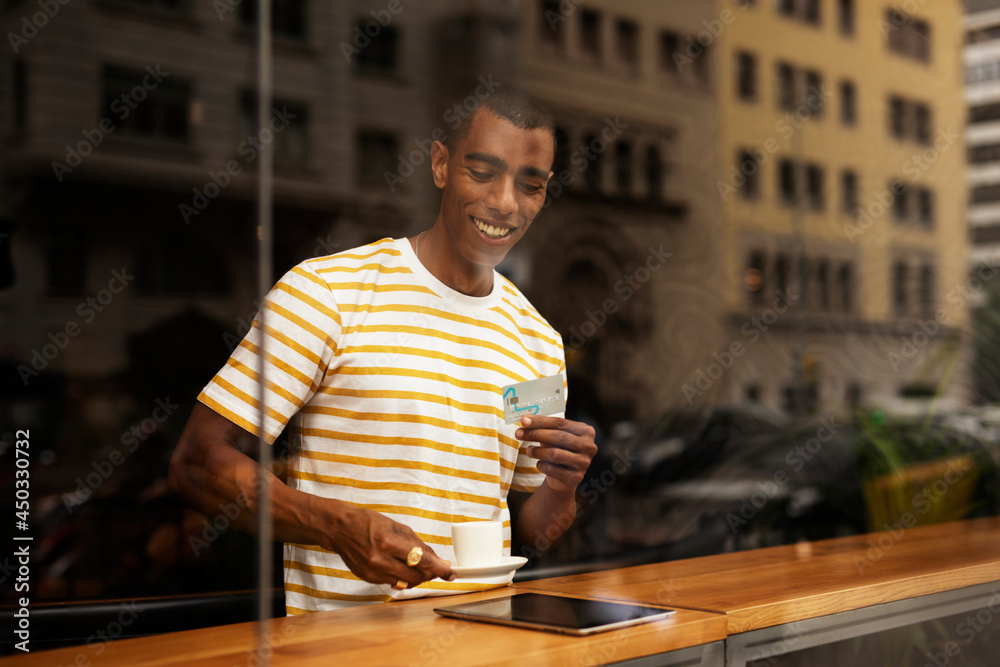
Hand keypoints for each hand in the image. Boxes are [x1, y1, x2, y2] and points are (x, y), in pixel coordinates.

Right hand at [329, 505, 453, 587]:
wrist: (341, 529)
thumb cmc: (367, 523)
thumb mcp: (396, 526)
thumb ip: (417, 543)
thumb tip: (435, 558)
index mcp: (388, 542)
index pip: (421, 560)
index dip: (439, 568)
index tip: (449, 573)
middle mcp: (380, 560)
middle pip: (415, 576)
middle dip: (429, 574)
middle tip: (435, 568)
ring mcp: (373, 571)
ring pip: (405, 582)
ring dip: (416, 577)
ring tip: (417, 566)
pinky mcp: (368, 578)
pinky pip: (393, 583)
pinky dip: (401, 577)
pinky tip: (400, 567)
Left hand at [515, 415, 597, 493]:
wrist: (565, 477)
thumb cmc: (559, 450)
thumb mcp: (555, 436)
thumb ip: (543, 427)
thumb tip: (525, 420)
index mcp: (586, 431)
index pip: (560, 423)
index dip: (540, 421)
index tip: (523, 420)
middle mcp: (589, 446)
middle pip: (558, 437)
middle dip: (535, 434)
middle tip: (518, 434)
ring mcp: (584, 463)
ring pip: (554, 454)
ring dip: (537, 451)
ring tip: (529, 450)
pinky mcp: (576, 478)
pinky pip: (552, 469)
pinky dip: (541, 465)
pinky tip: (539, 463)